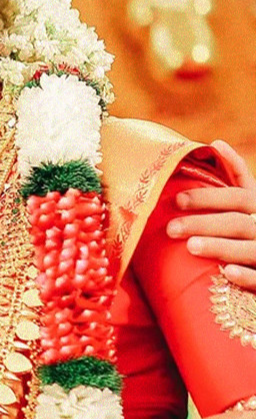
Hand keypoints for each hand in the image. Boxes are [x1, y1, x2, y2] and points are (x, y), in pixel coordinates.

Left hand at [169, 140, 255, 288]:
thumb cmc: (251, 226)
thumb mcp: (248, 201)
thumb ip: (236, 176)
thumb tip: (216, 143)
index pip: (238, 196)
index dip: (209, 197)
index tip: (177, 200)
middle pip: (237, 223)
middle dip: (204, 224)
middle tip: (170, 229)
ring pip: (249, 250)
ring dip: (220, 246)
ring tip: (190, 247)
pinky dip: (247, 276)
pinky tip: (228, 272)